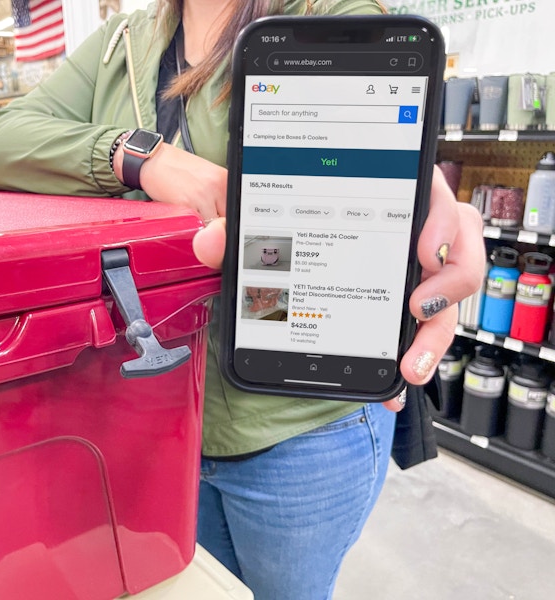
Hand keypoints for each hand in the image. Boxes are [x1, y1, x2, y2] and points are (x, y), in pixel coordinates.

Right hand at [115, 141, 226, 221]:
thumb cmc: (177, 170)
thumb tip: (225, 223)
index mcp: (226, 180)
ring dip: (204, 230)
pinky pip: (196, 227)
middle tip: (204, 221)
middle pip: (226, 221)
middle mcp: (218, 186)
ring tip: (193, 218)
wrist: (154, 160)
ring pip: (213, 228)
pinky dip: (191, 229)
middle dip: (217, 228)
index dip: (227, 223)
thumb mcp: (206, 179)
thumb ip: (219, 197)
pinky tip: (184, 217)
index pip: (235, 212)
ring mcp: (204, 195)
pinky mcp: (187, 204)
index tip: (220, 226)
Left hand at [192, 165, 485, 411]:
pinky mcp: (399, 303)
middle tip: (419, 311)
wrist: (278, 238)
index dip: (439, 220)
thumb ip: (236, 222)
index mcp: (382, 193)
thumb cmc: (281, 214)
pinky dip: (414, 356)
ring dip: (436, 334)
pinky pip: (423, 327)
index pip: (429, 193)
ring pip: (447, 295)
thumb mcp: (259, 212)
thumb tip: (211, 241)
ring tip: (409, 367)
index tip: (422, 251)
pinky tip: (394, 385)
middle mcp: (404, 231)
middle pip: (454, 249)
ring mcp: (406, 269)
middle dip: (450, 285)